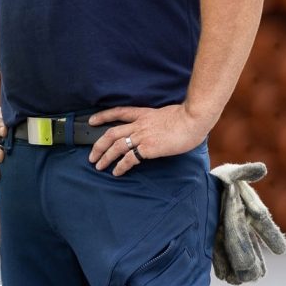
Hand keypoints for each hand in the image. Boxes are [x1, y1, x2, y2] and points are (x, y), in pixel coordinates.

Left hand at [87, 104, 210, 175]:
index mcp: (143, 114)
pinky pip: (129, 159)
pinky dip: (120, 166)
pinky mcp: (148, 148)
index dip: (103, 116)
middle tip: (91, 155)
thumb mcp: (168, 114)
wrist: (193, 119)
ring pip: (116, 146)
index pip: (118, 113)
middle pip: (111, 133)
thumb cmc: (187, 117)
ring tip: (98, 166)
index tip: (92, 121)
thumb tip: (159, 127)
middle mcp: (139, 124)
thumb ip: (158, 121)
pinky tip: (116, 172)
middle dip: (98, 145)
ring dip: (105, 157)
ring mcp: (142, 136)